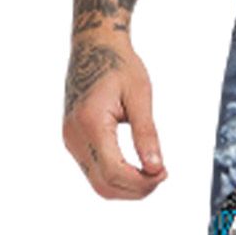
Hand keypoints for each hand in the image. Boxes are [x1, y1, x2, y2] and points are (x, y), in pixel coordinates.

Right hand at [62, 31, 167, 199]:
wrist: (93, 45)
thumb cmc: (119, 65)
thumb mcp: (140, 96)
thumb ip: (147, 134)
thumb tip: (156, 169)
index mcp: (90, 122)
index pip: (115, 172)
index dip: (142, 182)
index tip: (165, 173)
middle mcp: (75, 135)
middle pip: (106, 185)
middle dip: (137, 189)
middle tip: (161, 174)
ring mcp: (71, 140)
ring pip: (100, 184)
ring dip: (128, 187)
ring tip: (152, 171)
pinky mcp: (73, 141)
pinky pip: (95, 172)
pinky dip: (118, 177)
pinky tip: (137, 167)